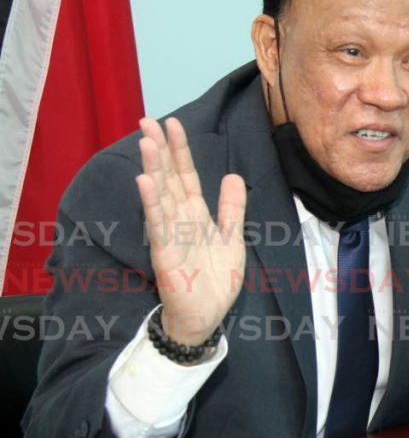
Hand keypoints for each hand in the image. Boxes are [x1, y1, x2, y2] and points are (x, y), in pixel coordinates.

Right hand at [135, 117, 246, 345]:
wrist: (208, 317)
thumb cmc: (216, 280)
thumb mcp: (232, 238)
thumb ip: (232, 208)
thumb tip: (234, 175)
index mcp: (195, 214)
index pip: (186, 176)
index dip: (180, 150)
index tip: (172, 123)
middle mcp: (180, 220)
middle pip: (168, 179)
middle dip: (159, 150)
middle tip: (147, 120)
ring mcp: (170, 235)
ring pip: (160, 196)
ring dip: (152, 168)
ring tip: (145, 141)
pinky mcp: (165, 253)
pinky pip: (158, 225)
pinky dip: (151, 203)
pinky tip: (144, 182)